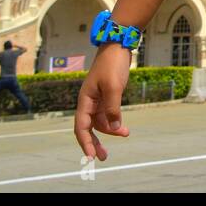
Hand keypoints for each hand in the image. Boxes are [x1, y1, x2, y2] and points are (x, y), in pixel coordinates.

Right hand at [74, 43, 131, 160]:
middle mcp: (88, 102)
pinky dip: (115, 122)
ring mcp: (98, 100)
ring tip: (124, 135)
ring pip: (100, 122)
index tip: (91, 156)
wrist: (118, 47)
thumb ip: (113, 108)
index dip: (85, 142)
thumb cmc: (112, 64)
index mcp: (84, 101)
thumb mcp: (113, 87)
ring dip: (110, 131)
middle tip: (103, 158)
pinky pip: (108, 115)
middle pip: (88, 128)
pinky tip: (123, 128)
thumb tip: (115, 128)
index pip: (81, 127)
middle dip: (95, 143)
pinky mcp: (107, 96)